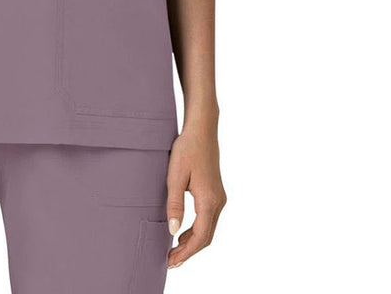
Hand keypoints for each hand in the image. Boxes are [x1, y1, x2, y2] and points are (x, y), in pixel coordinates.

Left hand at [165, 124, 226, 268]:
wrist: (202, 130)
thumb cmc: (187, 149)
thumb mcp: (175, 176)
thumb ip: (175, 204)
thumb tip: (173, 231)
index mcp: (209, 200)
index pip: (200, 237)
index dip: (186, 252)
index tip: (171, 261)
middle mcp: (218, 202)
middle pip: (206, 237)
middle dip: (189, 251)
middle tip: (170, 260)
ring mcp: (219, 197)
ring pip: (208, 229)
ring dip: (193, 242)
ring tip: (174, 250)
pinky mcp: (216, 193)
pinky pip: (208, 219)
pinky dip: (197, 230)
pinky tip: (183, 232)